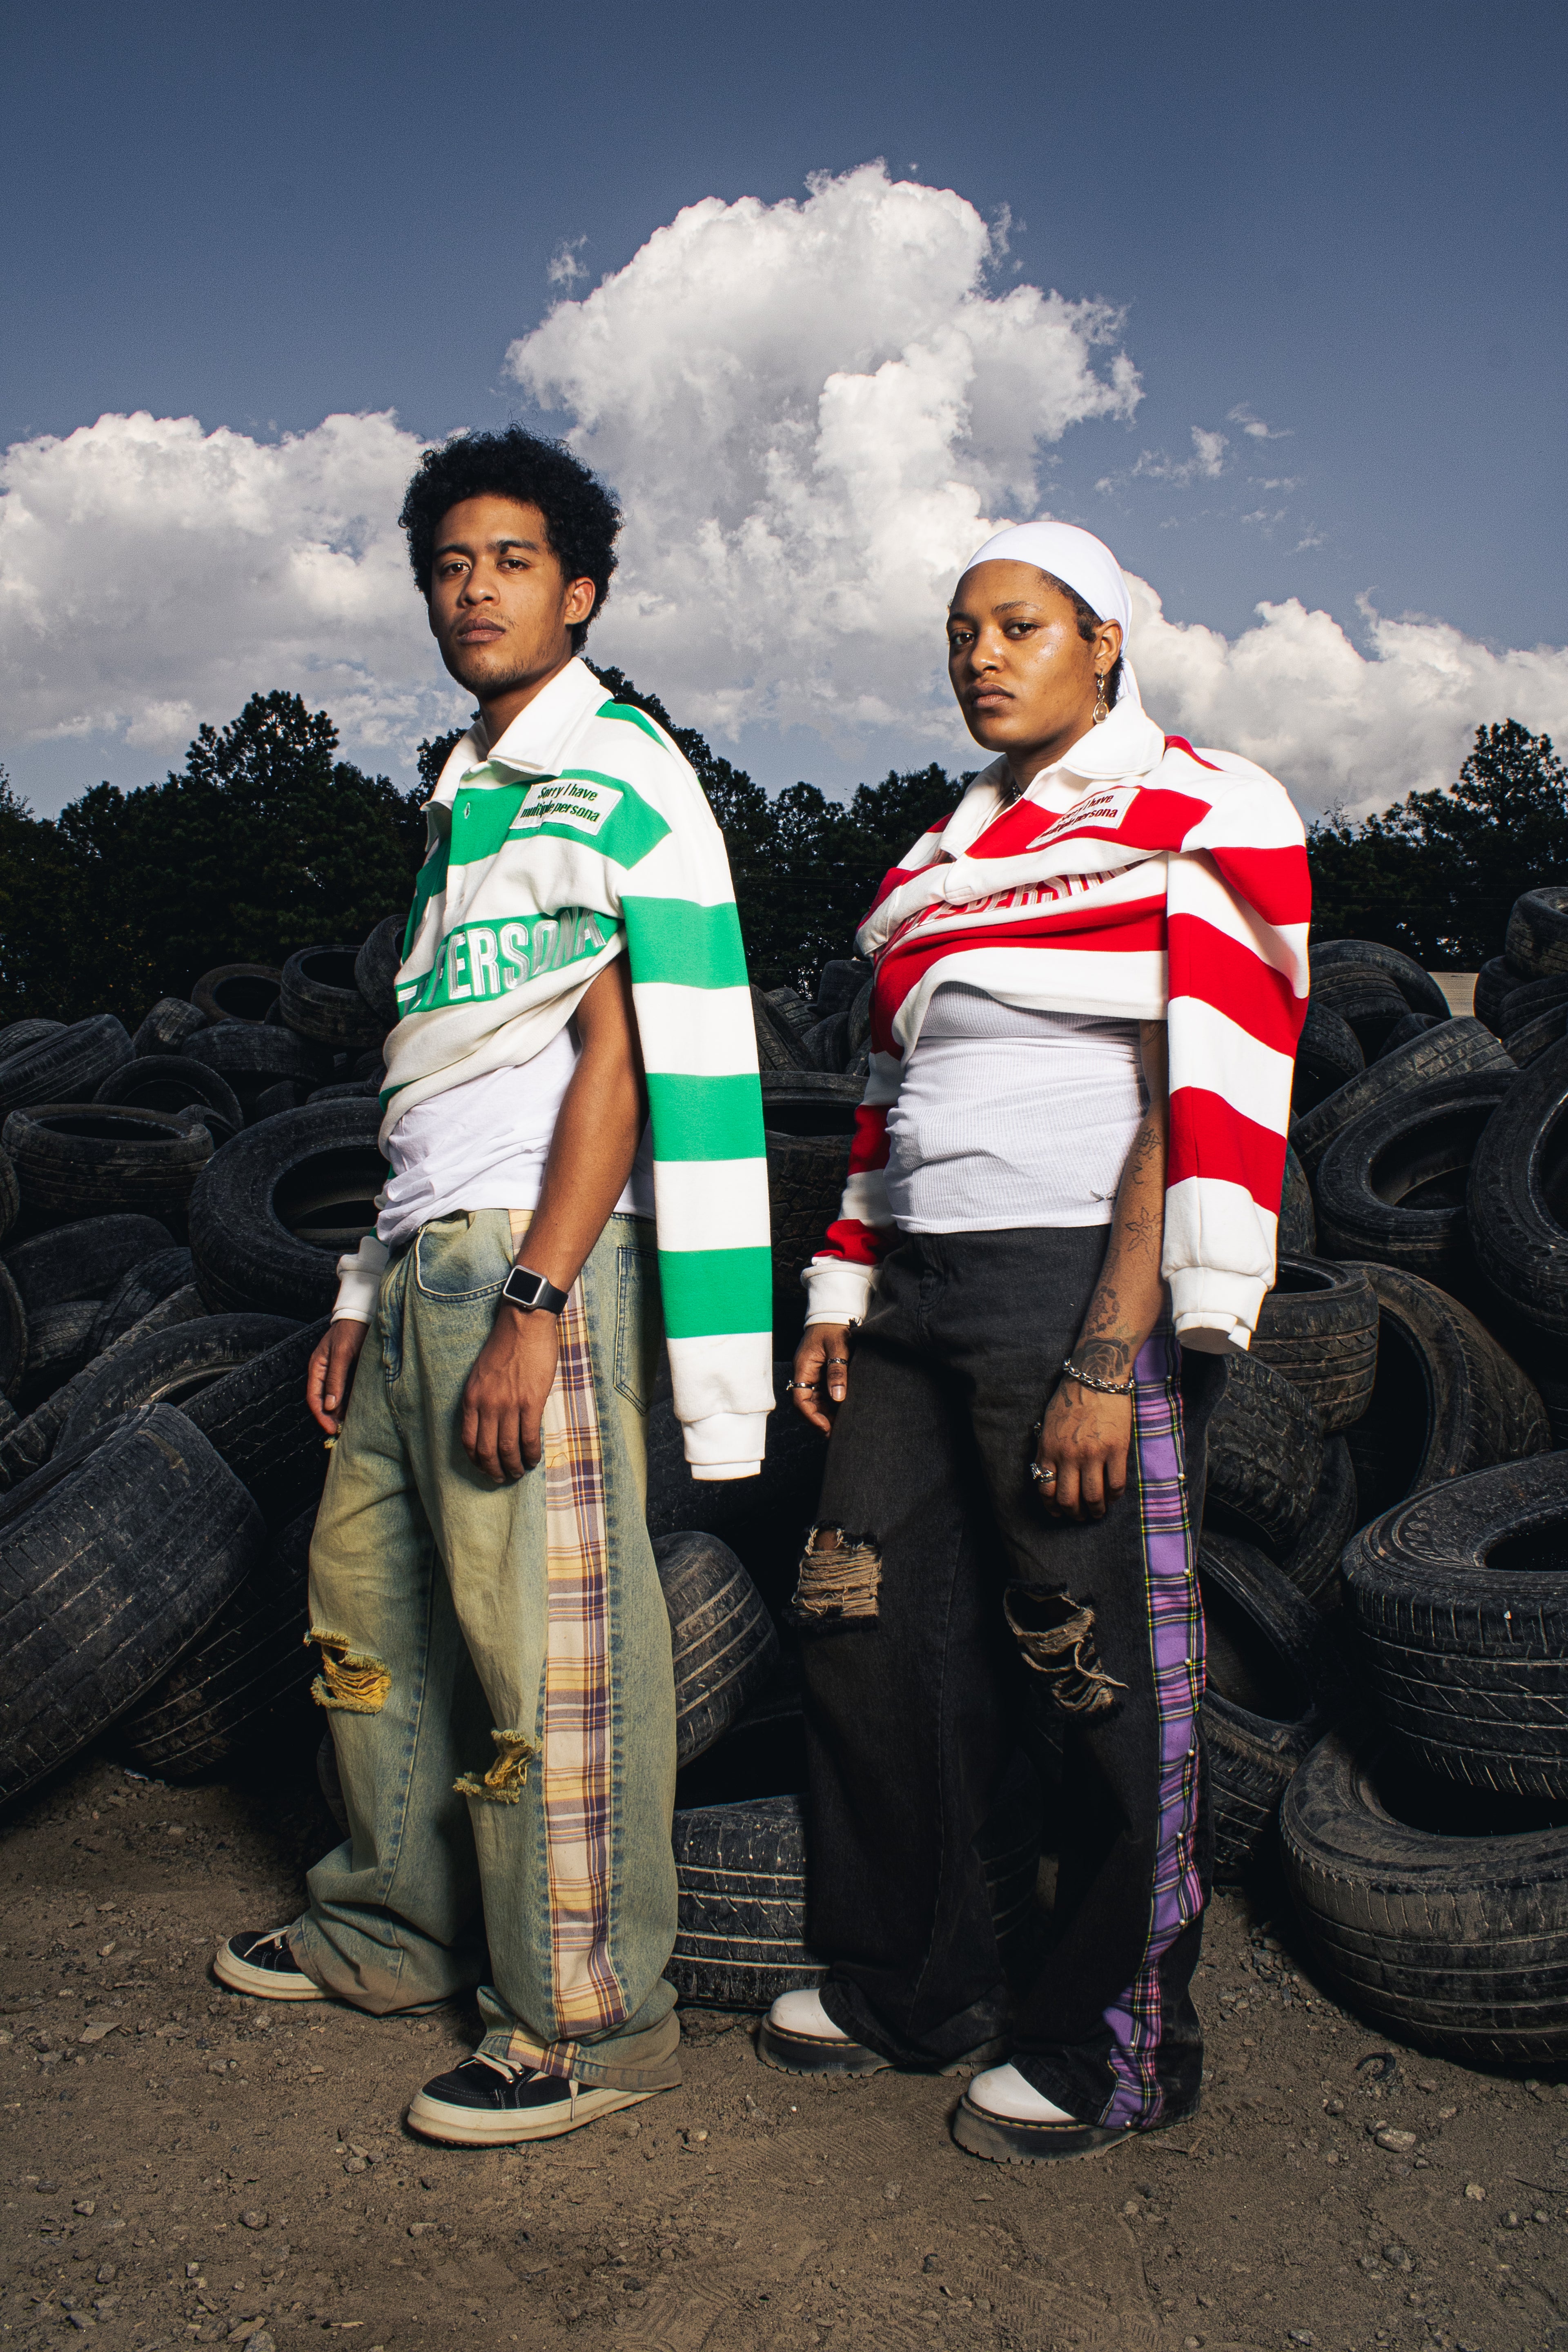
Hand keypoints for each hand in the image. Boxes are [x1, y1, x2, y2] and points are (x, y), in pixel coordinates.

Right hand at [308, 1319, 369, 1434]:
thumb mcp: (342, 1354)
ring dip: (340, 1412)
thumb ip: (335, 1379)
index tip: (330, 1429)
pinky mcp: (349, 1371)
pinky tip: (357, 1410)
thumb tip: (330, 1406)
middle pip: (323, 1400)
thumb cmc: (351, 1331)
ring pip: (335, 1398)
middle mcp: (324, 1372)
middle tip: (340, 1432)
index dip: (321, 1415)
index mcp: (317, 1367)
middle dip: (330, 1417)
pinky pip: (346, 1391)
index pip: (314, 1398)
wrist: (363, 1314)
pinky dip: (349, 1402)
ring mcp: (336, 1372)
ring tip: (350, 1425)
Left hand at [461, 1304, 560, 1481]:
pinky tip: (533, 1459)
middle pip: (486, 1451)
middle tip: (502, 1478)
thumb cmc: (505, 1345)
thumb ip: (481, 1399)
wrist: (524, 1323)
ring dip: (513, 1466)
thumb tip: (488, 1423)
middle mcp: (486, 1405)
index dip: (476, 1461)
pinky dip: (530, 1454)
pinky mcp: (530, 1402)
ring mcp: (508, 1405)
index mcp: (471, 1398)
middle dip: (494, 1470)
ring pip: (508, 1449)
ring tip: (519, 1472)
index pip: (468, 1441)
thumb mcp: (480, 1374)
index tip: (484, 1468)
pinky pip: (528, 1438)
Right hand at [789, 1324, 851, 1433]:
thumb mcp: (839, 1347)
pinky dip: (830, 1404)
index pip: (800, 1398)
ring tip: (840, 1427)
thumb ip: (837, 1371)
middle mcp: (805, 1373)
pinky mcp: (821, 1373)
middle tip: (835, 1434)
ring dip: (825, 1414)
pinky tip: (841, 1412)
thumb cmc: (835, 1327)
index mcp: (804, 1367)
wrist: (833, 1313)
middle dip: (818, 1420)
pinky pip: (822, 1393)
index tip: (826, 1427)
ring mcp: (812, 1374)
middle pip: (806, 1403)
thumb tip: (838, 1397)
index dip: (811, 1416)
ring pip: (814, 1400)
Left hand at [1034, 1377, 1131, 1520]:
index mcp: (1049, 1450)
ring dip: (1096, 1511)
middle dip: (1075, 1514)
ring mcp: (1093, 1454)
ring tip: (1098, 1512)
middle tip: (1081, 1516)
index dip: (1053, 1507)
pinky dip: (1114, 1497)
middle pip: (1069, 1500)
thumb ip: (1047, 1451)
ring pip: (1093, 1497)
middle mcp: (1069, 1456)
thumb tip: (1048, 1477)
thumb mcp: (1048, 1426)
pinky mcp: (1116, 1449)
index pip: (1046, 1490)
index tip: (1059, 1512)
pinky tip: (1113, 1497)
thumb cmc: (1070, 1399)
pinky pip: (1115, 1484)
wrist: (1095, 1378)